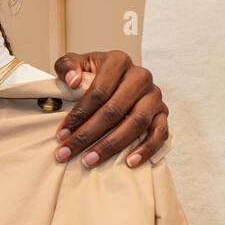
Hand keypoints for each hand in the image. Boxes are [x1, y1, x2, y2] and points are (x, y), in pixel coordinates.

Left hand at [52, 51, 168, 167]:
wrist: (117, 80)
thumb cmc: (93, 75)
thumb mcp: (76, 64)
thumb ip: (67, 66)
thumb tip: (73, 81)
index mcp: (118, 62)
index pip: (98, 91)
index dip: (78, 115)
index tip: (61, 134)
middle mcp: (140, 76)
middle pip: (114, 110)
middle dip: (88, 135)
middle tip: (68, 152)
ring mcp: (154, 96)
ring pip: (136, 123)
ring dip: (112, 145)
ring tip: (90, 161)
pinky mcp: (163, 113)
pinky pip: (160, 133)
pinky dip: (146, 149)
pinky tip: (129, 163)